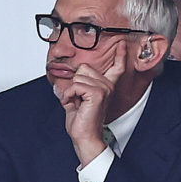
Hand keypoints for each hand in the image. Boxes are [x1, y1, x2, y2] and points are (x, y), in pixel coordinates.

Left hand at [59, 41, 126, 165]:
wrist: (84, 137)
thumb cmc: (81, 123)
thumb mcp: (75, 102)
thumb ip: (71, 91)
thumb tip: (58, 85)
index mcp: (105, 87)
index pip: (116, 68)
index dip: (119, 55)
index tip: (122, 44)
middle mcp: (107, 86)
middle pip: (83, 68)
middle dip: (74, 83)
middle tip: (78, 100)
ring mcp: (104, 88)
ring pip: (78, 77)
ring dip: (70, 92)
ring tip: (76, 104)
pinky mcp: (97, 93)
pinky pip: (75, 85)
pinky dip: (69, 95)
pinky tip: (75, 104)